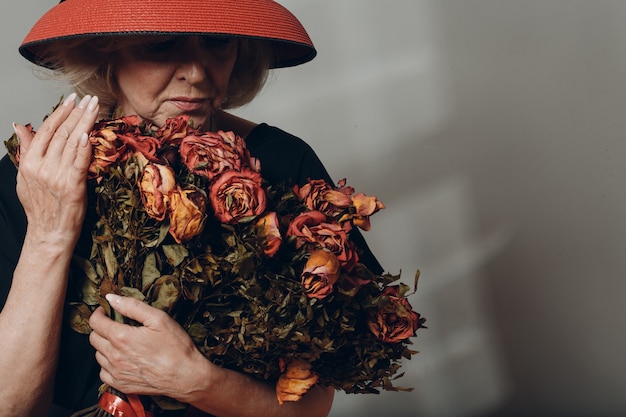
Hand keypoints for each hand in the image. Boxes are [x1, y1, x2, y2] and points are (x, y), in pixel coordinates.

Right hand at [14, 93, 97, 246]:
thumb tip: (19, 126)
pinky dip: (84, 147)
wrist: (49, 234)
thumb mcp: (25, 176)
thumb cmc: (41, 206)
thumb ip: (27, 149)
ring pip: (72, 143)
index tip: (73, 99)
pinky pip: (79, 162)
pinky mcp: (73, 187)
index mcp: (30, 163)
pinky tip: (88, 134)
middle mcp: (42, 167)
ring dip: (85, 122)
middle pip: (61, 133)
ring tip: (96, 108)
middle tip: (89, 98)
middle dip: (77, 112)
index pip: (46, 130)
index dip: (60, 112)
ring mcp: (57, 177)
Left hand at [89, 294, 211, 400]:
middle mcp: (115, 356)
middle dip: (101, 328)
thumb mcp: (159, 318)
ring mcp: (116, 372)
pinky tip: (122, 359)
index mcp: (122, 337)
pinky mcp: (121, 384)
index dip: (99, 313)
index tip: (105, 311)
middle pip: (94, 338)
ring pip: (98, 355)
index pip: (95, 322)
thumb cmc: (176, 347)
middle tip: (115, 324)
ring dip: (105, 346)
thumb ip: (133, 306)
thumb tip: (112, 298)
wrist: (186, 376)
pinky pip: (103, 372)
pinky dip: (108, 364)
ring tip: (122, 341)